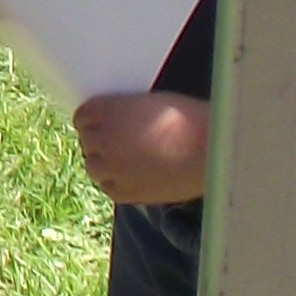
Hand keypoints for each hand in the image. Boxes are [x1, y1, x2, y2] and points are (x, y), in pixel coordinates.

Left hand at [73, 91, 211, 203]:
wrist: (212, 152)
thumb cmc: (191, 121)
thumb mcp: (153, 103)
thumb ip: (127, 112)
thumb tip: (118, 123)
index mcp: (109, 111)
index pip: (83, 116)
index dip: (93, 120)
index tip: (100, 123)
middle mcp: (104, 139)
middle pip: (87, 141)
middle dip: (100, 140)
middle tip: (119, 142)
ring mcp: (113, 168)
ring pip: (93, 166)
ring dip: (105, 162)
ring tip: (125, 160)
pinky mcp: (126, 192)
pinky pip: (109, 188)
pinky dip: (116, 182)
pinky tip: (132, 177)